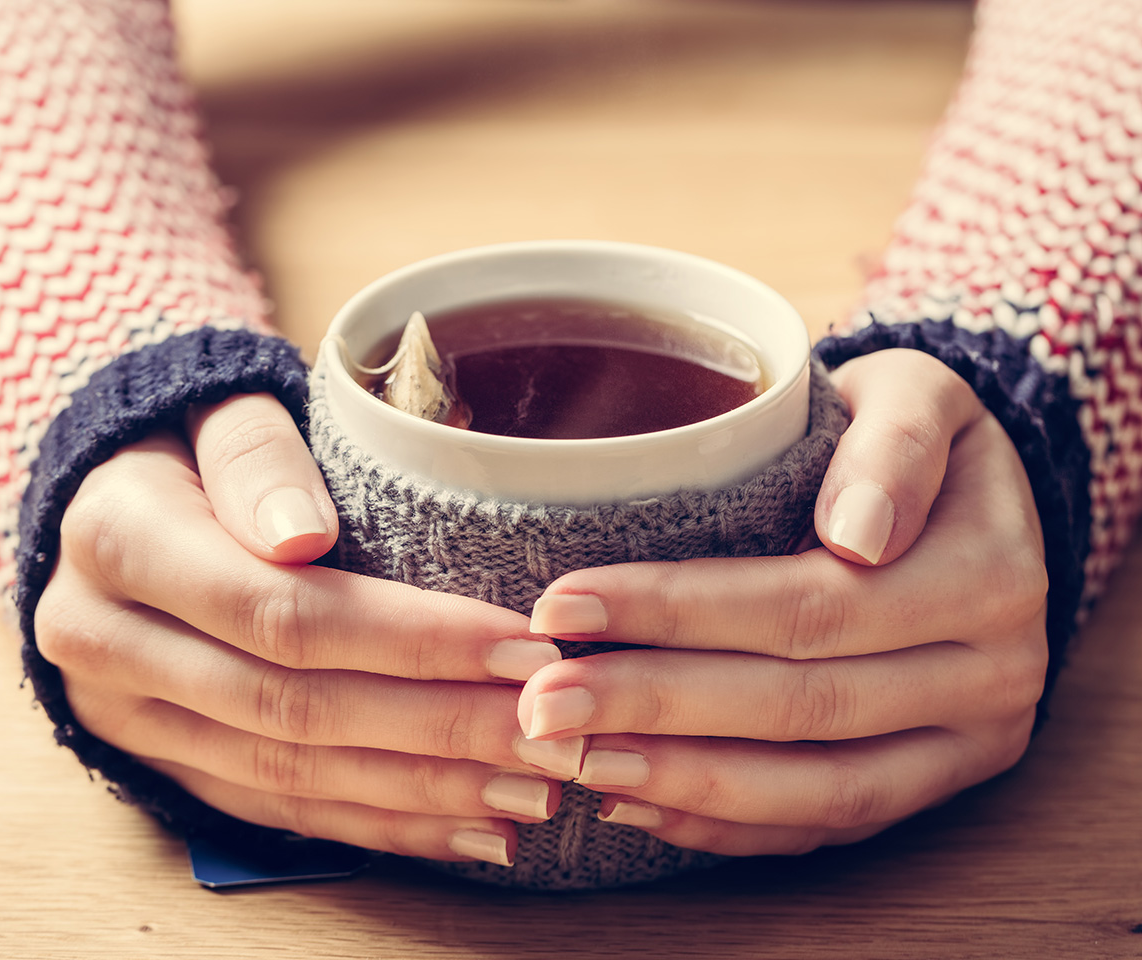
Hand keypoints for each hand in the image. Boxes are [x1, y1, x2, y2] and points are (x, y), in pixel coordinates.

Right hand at [33, 392, 575, 866]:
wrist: (108, 502)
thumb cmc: (192, 441)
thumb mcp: (217, 412)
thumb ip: (257, 457)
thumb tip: (300, 534)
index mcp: (120, 543)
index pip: (284, 611)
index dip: (411, 639)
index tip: (522, 647)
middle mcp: (109, 644)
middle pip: (296, 706)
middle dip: (438, 726)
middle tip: (548, 732)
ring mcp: (132, 717)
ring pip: (291, 774)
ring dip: (420, 791)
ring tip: (529, 791)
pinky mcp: (166, 760)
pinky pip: (276, 808)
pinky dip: (377, 824)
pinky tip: (463, 830)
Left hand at [516, 350, 1048, 856]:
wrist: (970, 496)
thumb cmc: (908, 431)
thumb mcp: (914, 396)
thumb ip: (894, 446)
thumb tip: (861, 533)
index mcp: (986, 573)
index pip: (806, 605)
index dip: (679, 613)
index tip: (562, 606)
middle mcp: (991, 673)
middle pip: (798, 704)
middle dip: (655, 706)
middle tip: (541, 704)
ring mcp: (966, 742)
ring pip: (814, 788)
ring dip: (682, 780)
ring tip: (574, 760)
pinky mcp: (933, 782)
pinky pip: (827, 824)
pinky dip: (728, 823)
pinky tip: (637, 803)